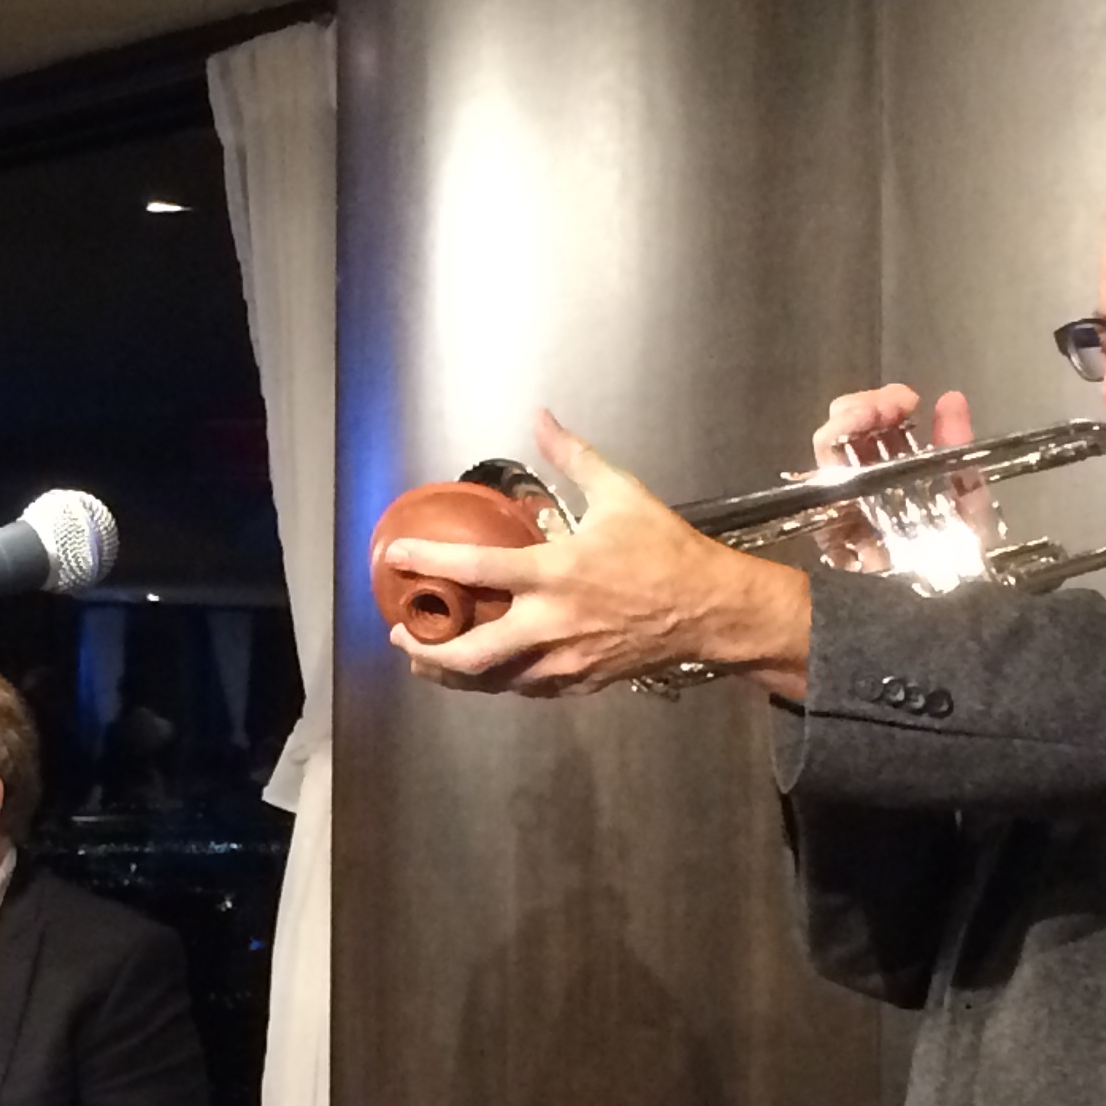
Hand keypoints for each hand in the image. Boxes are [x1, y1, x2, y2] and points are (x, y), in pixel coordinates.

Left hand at [384, 410, 811, 697]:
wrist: (711, 610)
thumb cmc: (667, 550)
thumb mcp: (621, 493)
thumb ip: (573, 457)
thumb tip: (542, 418)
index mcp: (556, 573)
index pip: (475, 569)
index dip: (427, 562)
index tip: (393, 556)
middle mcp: (552, 624)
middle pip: (471, 654)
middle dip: (425, 649)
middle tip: (400, 631)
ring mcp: (564, 660)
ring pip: (491, 682)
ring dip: (452, 672)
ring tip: (427, 657)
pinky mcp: (578, 682)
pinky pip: (524, 687)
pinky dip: (496, 678)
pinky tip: (483, 666)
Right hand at [807, 384, 990, 572]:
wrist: (945, 607)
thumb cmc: (958, 562)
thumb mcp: (970, 499)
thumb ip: (959, 450)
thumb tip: (951, 400)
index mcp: (897, 476)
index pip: (879, 430)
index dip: (886, 406)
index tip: (908, 400)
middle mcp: (865, 488)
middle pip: (848, 433)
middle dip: (864, 407)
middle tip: (890, 405)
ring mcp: (843, 507)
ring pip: (827, 449)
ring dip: (846, 419)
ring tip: (868, 414)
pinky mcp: (827, 528)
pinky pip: (817, 486)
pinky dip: (829, 453)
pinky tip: (845, 435)